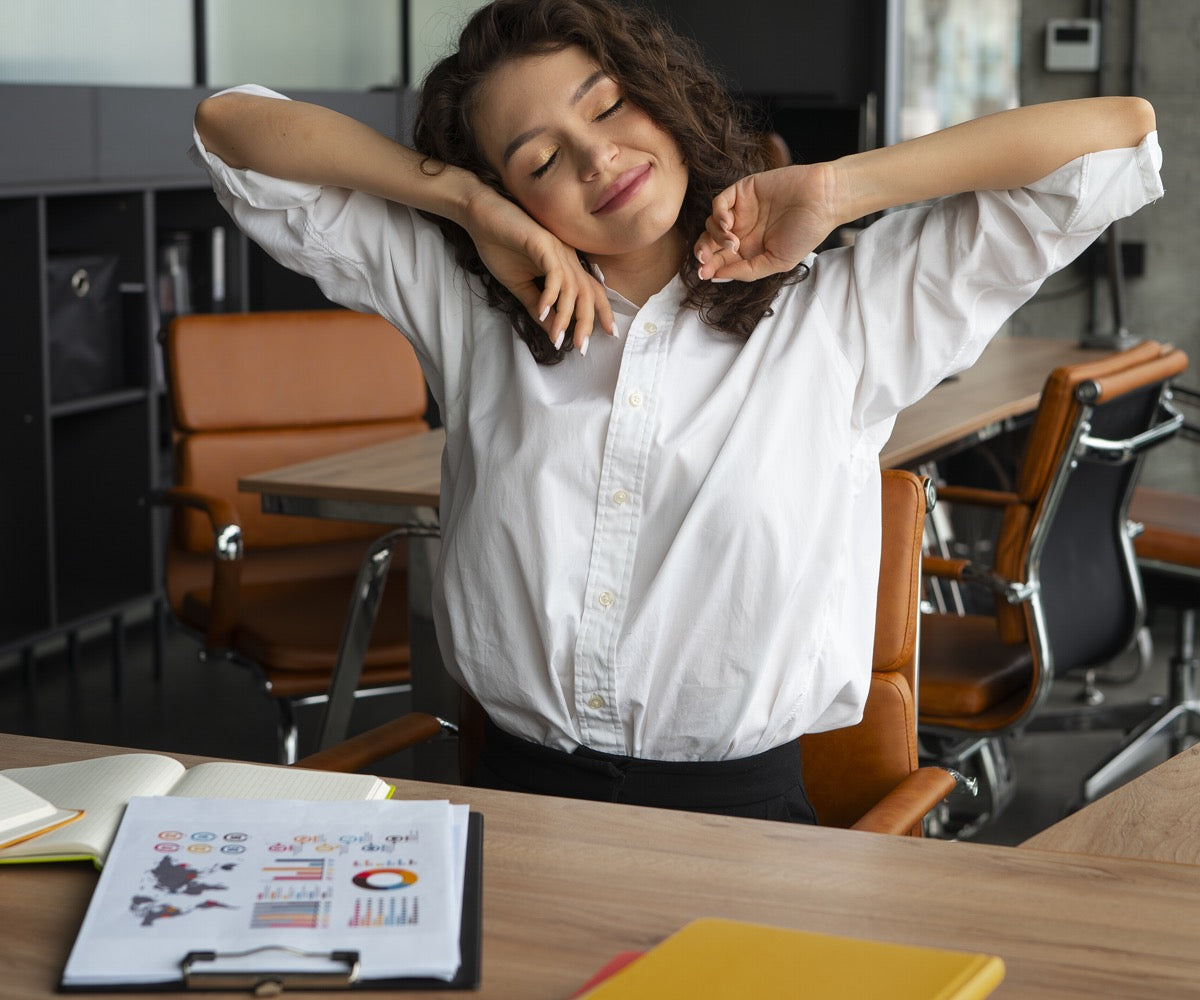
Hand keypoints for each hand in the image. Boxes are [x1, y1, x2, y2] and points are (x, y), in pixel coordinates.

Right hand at [463, 188, 613, 353]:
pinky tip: (542, 312)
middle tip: (582, 348)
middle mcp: (567, 257)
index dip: (601, 312)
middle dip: (587, 322)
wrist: (480, 216)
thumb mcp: (519, 285)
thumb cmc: (499, 246)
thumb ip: (537, 306)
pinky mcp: (542, 243)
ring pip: (571, 287)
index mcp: (565, 266)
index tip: (608, 334)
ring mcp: (557, 249)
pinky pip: (553, 274)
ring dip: (565, 315)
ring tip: (556, 337)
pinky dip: (549, 295)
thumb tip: (552, 330)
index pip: (590, 291)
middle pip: (587, 293)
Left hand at [694, 163, 839, 282]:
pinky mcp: (743, 191)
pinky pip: (720, 203)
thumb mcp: (777, 262)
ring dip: (715, 236)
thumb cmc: (805, 233)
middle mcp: (743, 230)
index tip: (704, 274)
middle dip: (704, 252)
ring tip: (732, 242)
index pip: (721, 259)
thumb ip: (747, 271)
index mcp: (749, 249)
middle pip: (710, 242)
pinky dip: (718, 214)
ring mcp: (742, 210)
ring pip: (712, 224)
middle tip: (704, 260)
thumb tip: (716, 276)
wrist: (823, 200)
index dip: (710, 267)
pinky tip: (728, 224)